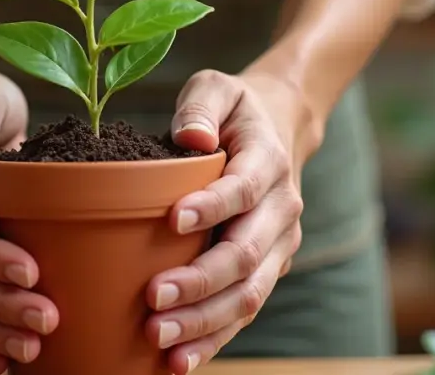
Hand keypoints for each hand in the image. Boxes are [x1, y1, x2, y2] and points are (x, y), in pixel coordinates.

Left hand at [145, 69, 322, 373]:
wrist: (280, 129)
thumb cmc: (234, 110)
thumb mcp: (216, 87)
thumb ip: (201, 105)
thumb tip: (192, 139)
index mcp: (268, 161)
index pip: (245, 188)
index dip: (212, 206)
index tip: (172, 219)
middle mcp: (282, 209)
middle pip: (246, 255)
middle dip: (201, 282)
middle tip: (152, 300)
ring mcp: (278, 246)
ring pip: (250, 294)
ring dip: (205, 321)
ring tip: (160, 340)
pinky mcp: (267, 270)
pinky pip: (244, 311)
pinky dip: (215, 339)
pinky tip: (179, 362)